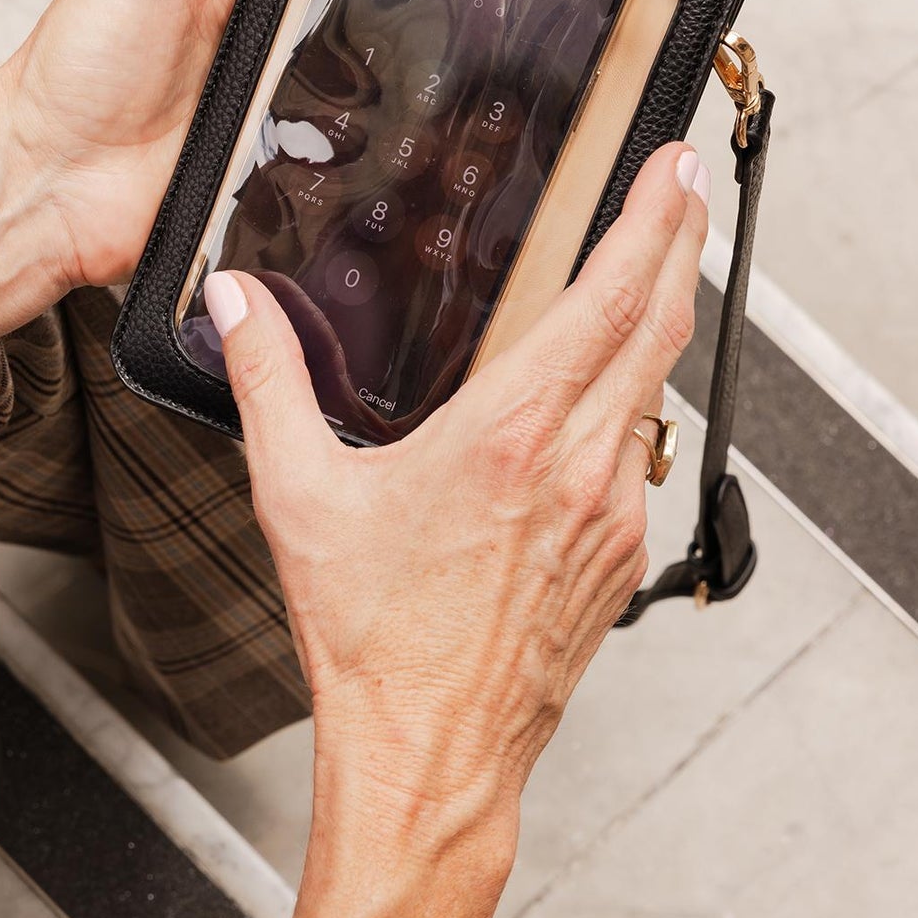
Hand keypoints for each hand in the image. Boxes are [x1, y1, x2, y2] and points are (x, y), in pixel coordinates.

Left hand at [1, 0, 360, 288]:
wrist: (55, 174)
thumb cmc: (82, 58)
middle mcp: (268, 27)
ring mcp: (282, 93)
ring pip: (366, 74)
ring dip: (365, 67)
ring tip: (325, 54)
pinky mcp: (289, 159)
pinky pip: (343, 146)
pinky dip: (347, 137)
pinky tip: (329, 122)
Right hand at [205, 144, 711, 876]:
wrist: (432, 752)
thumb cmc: (374, 642)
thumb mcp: (300, 498)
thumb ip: (268, 384)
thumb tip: (235, 306)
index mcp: (512, 436)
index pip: (612, 298)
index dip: (654, 219)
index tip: (676, 166)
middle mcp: (583, 469)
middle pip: (661, 327)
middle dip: (679, 245)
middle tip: (683, 189)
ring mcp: (614, 517)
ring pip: (660, 391)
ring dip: (662, 322)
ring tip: (652, 274)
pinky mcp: (619, 559)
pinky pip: (644, 455)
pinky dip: (639, 403)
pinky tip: (611, 396)